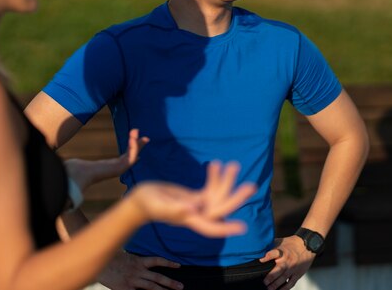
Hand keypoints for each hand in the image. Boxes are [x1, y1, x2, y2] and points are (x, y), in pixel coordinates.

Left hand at [64, 128, 148, 190]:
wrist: (81, 174)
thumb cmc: (82, 169)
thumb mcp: (86, 164)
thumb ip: (83, 164)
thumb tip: (72, 162)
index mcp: (111, 167)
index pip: (125, 159)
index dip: (132, 151)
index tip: (137, 144)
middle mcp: (118, 168)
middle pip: (132, 156)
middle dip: (139, 147)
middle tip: (146, 138)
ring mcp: (120, 169)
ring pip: (133, 155)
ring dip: (137, 144)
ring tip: (136, 132)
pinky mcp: (121, 168)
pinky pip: (131, 157)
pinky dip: (133, 147)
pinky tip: (132, 138)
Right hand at [98, 251, 182, 289]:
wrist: (98, 263)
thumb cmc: (109, 257)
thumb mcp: (123, 253)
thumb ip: (132, 258)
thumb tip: (137, 258)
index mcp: (138, 261)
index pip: (157, 261)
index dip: (168, 263)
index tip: (178, 265)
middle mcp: (138, 271)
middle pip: (158, 277)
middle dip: (170, 282)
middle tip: (181, 287)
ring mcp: (132, 280)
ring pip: (151, 287)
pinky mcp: (125, 288)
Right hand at [130, 161, 256, 237]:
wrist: (140, 200)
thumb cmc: (147, 204)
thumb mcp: (161, 205)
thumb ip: (176, 208)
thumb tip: (193, 209)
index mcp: (190, 219)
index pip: (212, 226)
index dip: (226, 228)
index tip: (243, 227)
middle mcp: (197, 214)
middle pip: (221, 207)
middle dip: (236, 197)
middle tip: (251, 186)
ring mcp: (197, 205)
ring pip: (218, 195)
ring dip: (226, 181)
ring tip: (233, 164)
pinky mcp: (194, 197)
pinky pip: (210, 188)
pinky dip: (215, 177)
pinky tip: (216, 164)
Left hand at [259, 236, 314, 289]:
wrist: (307, 245)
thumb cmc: (292, 243)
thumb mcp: (280, 242)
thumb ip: (271, 247)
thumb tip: (260, 250)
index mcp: (282, 252)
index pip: (273, 254)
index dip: (266, 257)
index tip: (260, 260)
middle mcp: (287, 261)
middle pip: (277, 271)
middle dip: (269, 278)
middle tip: (264, 282)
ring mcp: (293, 268)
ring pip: (283, 279)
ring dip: (276, 285)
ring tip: (269, 288)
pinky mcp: (298, 274)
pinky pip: (291, 283)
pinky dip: (285, 288)